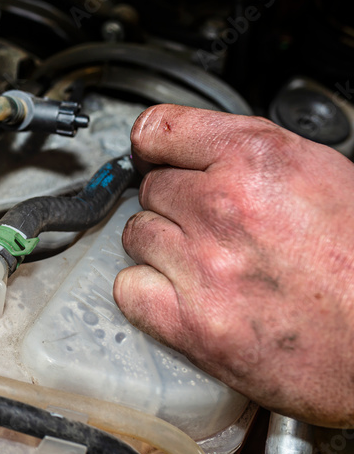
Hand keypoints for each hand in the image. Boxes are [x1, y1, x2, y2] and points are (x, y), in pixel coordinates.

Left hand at [115, 104, 353, 425]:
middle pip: (150, 187)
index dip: (154, 147)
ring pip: (137, 235)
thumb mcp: (324, 177)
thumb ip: (255, 159)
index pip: (159, 130)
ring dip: (161, 247)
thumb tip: (206, 154)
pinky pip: (128, 289)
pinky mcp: (192, 324)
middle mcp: (223, 207)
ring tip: (206, 263)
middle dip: (174, 203)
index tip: (153, 158)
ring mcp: (203, 267)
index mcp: (258, 160)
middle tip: (208, 225)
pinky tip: (180, 295)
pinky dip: (146, 293)